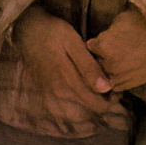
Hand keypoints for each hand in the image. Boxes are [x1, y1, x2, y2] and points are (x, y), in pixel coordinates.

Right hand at [0, 11, 117, 139]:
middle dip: (103, 105)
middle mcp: (58, 94)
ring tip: (100, 96)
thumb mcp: (73, 43)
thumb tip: (106, 88)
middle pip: (88, 110)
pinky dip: (78, 111)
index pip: (97, 104)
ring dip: (91, 110)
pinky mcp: (46, 93)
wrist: (27, 30)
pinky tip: (84, 100)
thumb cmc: (52, 32)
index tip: (118, 90)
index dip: (112, 101)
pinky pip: (65, 111)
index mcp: (67, 82)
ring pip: (76, 114)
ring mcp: (51, 95)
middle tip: (113, 93)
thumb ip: (88, 66)